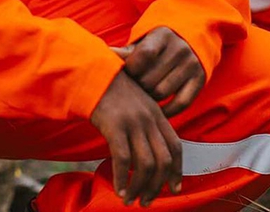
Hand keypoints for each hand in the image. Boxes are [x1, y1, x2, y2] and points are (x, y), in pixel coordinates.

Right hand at [91, 68, 181, 207]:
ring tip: (131, 200)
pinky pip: (123, 160)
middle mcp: (149, 118)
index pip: (176, 146)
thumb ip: (148, 122)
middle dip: (157, 186)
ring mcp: (133, 122)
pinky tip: (118, 190)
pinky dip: (122, 179)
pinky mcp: (114, 125)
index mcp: (157, 113)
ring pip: (146, 165)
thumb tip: (150, 151)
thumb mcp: (138, 102)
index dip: (177, 171)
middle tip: (147, 201)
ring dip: (140, 187)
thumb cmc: (112, 89)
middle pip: (163, 160)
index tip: (174, 189)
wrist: (92, 72)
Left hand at [114, 27, 204, 117]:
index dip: (131, 69)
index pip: (143, 55)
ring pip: (163, 93)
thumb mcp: (145, 41)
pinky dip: (168, 111)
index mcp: (163, 35)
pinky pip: (181, 103)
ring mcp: (191, 65)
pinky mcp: (200, 80)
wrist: (191, 36)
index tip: (128, 73)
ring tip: (144, 96)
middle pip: (150, 79)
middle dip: (138, 87)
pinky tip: (158, 110)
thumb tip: (106, 54)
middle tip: (134, 88)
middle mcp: (179, 48)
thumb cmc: (159, 43)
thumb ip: (127, 51)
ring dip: (150, 99)